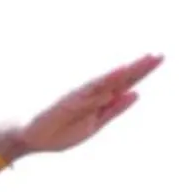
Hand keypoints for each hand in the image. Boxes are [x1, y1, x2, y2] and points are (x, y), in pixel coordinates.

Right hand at [14, 54, 162, 154]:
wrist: (34, 139)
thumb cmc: (64, 131)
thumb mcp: (96, 124)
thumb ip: (114, 110)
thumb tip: (135, 93)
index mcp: (102, 100)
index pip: (125, 83)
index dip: (142, 71)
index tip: (159, 59)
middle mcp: (94, 94)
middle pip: (120, 78)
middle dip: (140, 68)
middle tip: (159, 56)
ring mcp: (82, 96)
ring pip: (108, 80)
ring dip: (126, 71)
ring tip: (144, 62)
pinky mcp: (69, 101)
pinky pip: (90, 91)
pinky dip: (105, 82)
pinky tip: (119, 74)